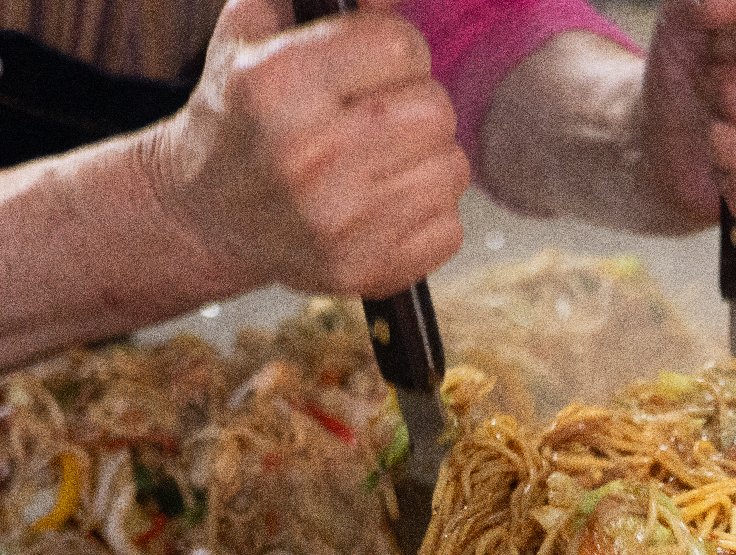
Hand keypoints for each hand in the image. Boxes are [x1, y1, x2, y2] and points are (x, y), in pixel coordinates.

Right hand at [150, 0, 469, 297]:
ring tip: (388, 162)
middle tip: (386, 118)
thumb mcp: (255, 31)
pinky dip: (431, 216)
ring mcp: (339, 223)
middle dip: (419, 106)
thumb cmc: (241, 116)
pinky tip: (390, 205)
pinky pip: (450, 230)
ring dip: (430, 162)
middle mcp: (310, 157)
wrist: (207, 215)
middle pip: (436, 111)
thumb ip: (324, 0)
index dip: (398, 51)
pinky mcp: (363, 270)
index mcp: (279, 85)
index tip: (377, 67)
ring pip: (451, 170)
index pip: (401, 47)